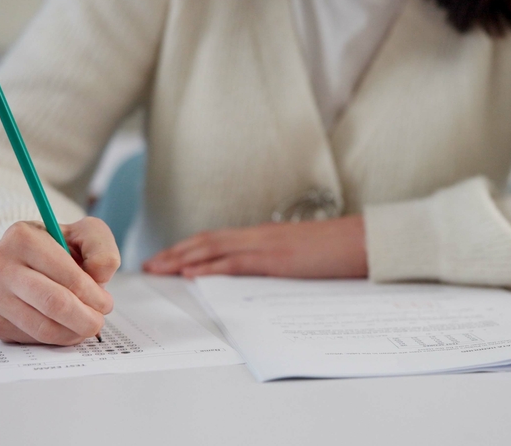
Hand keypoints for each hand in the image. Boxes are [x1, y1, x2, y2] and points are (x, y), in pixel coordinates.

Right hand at [0, 217, 119, 345]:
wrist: (15, 260)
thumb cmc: (55, 247)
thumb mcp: (83, 233)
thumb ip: (101, 249)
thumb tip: (100, 276)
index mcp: (22, 237)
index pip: (68, 276)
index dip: (94, 296)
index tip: (105, 304)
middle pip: (53, 304)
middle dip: (85, 319)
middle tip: (98, 321)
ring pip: (42, 327)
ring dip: (72, 332)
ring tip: (84, 326)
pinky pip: (29, 338)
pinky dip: (53, 338)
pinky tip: (62, 327)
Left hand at [143, 215, 367, 278]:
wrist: (362, 241)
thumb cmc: (336, 250)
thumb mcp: (299, 255)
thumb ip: (276, 261)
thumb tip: (259, 275)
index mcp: (263, 235)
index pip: (217, 239)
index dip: (188, 247)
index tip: (166, 257)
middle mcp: (258, 235)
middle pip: (206, 241)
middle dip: (174, 253)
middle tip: (148, 265)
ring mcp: (265, 245)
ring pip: (213, 249)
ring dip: (181, 259)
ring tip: (157, 269)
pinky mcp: (274, 259)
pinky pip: (234, 263)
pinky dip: (208, 268)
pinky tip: (189, 274)